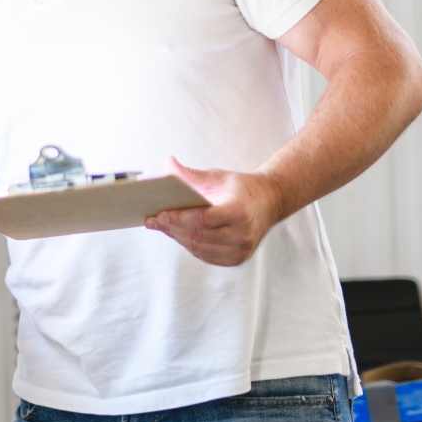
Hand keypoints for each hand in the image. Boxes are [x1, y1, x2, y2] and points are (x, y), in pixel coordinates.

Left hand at [146, 157, 285, 266]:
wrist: (270, 202)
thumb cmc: (242, 188)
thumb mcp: (218, 177)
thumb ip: (191, 174)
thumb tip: (167, 163)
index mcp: (238, 212)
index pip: (202, 219)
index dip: (177, 218)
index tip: (158, 214)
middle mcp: (241, 234)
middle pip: (197, 235)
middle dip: (171, 227)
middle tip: (152, 221)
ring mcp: (241, 250)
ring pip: (199, 247)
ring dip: (177, 237)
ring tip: (162, 226)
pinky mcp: (237, 259)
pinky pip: (206, 255)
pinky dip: (189, 245)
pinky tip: (178, 234)